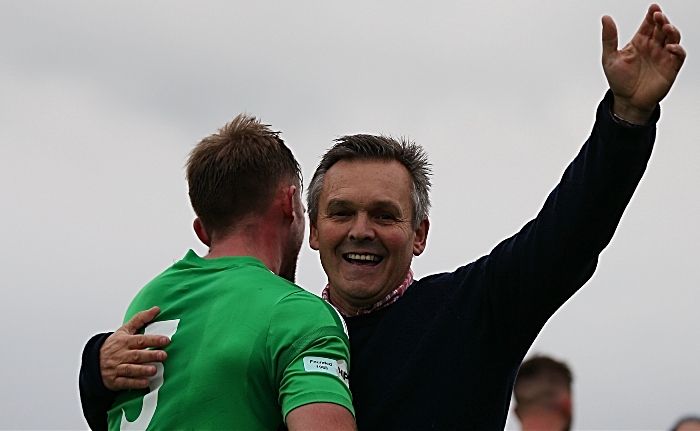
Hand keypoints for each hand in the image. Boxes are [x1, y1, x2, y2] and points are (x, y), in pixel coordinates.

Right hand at [100, 306, 169, 390]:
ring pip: (130, 369)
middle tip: (163, 355)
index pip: (140, 340)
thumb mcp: (125, 330)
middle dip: (150, 355)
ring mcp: (117, 368)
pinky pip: (125, 382)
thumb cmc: (114, 344)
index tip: (165, 340)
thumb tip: (156, 309)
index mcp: (124, 342)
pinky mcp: (114, 380)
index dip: (153, 340)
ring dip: (142, 370)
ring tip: (154, 370)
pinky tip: (145, 383)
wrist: (94, 361)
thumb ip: (140, 319)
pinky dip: (135, 383)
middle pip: (137, 355)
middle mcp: (121, 355)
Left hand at [602, 4, 685, 123]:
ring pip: (673, 38)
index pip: (648, 24)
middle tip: (658, 16)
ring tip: (666, 27)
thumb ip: (609, 38)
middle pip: (662, 28)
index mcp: (639, 42)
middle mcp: (653, 47)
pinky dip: (677, 50)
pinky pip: (679, 55)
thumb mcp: (609, 58)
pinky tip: (670, 47)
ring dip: (672, 31)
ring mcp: (662, 56)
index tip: (653, 8)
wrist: (627, 102)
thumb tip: (606, 18)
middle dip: (662, 20)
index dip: (652, 15)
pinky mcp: (670, 68)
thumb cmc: (619, 81)